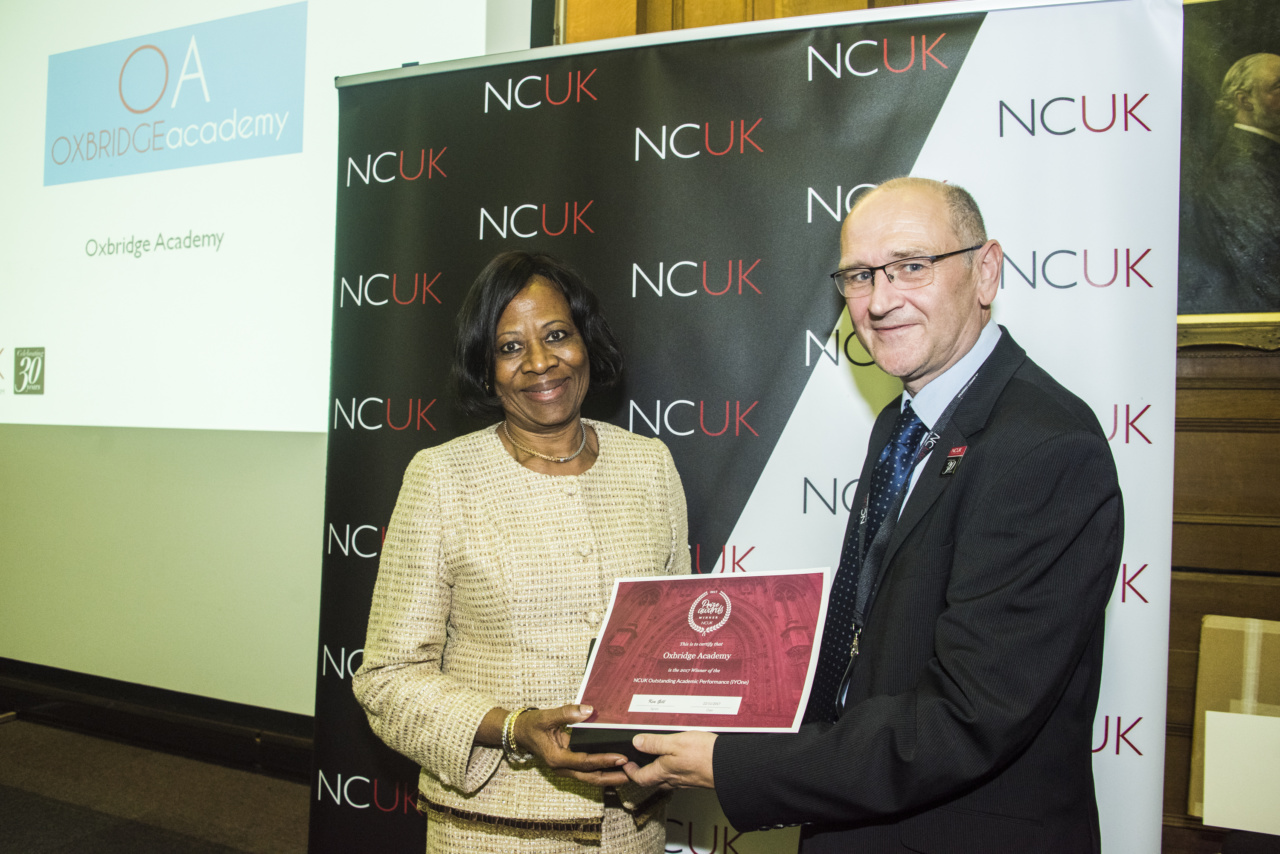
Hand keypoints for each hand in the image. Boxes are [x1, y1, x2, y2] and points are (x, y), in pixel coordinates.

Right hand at [513, 705, 629, 786]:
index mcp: (556, 758)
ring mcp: (564, 767)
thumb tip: (588, 710)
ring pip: (589, 777)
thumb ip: (567, 713)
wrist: (519, 732)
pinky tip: (614, 767)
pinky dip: (600, 770)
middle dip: (611, 777)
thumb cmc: (531, 725)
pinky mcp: (568, 764)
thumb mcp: (546, 716)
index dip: (603, 760)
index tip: (621, 758)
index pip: (584, 762)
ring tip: (628, 774)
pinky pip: (586, 771)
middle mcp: (561, 767)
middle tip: (631, 774)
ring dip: (608, 776)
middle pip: (590, 777)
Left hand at [623, 731, 716, 788]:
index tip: (627, 765)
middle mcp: (674, 780)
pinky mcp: (698, 780)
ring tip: (657, 760)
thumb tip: (637, 743)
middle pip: (653, 781)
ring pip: (667, 781)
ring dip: (659, 773)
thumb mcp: (675, 742)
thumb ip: (655, 743)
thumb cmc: (704, 754)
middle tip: (638, 764)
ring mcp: (687, 781)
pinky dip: (674, 771)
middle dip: (643, 774)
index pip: (641, 778)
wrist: (730, 766)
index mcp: (665, 771)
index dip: (631, 772)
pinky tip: (680, 762)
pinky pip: (680, 778)